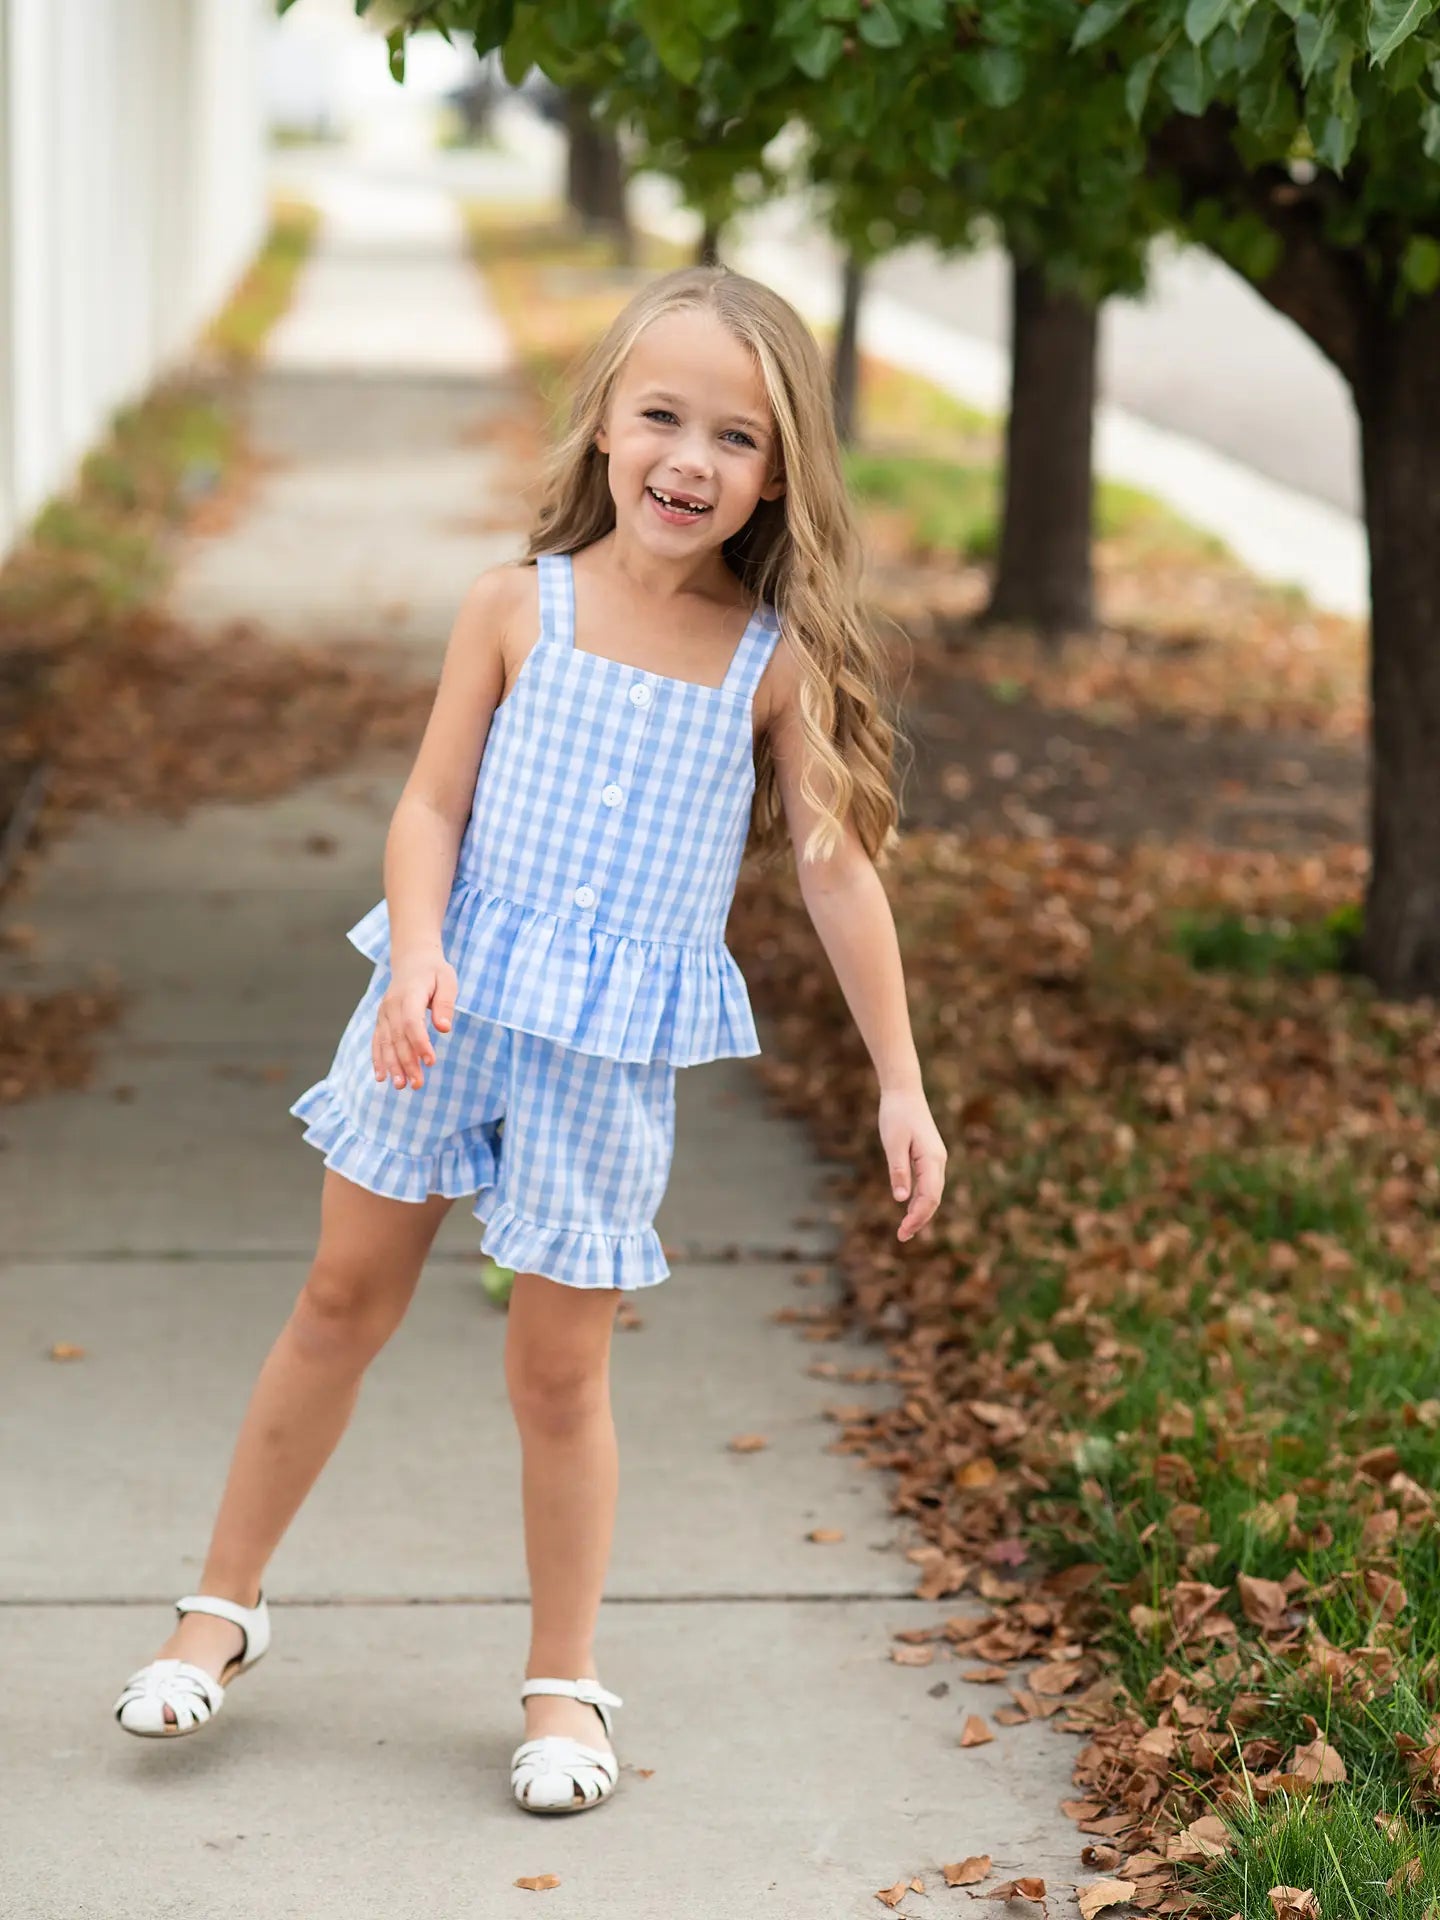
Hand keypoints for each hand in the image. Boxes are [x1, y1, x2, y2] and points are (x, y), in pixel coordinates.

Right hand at [373, 950, 457, 1090]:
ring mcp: (383, 1013)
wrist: (412, 960)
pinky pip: (377, 1041)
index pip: (412, 1022)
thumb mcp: (448, 981)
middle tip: (417, 1085)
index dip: (420, 1044)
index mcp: (410, 994)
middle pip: (398, 1037)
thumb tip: (444, 1028)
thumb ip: (445, 1004)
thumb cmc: (435, 972)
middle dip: (407, 1062)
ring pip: (385, 1042)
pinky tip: (381, 1077)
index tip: (431, 1062)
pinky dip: (378, 1059)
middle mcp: (392, 1005)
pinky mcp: (381, 1020)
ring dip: (392, 1065)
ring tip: (400, 1086)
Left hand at [878, 1087, 946, 1241]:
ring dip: (920, 1212)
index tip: (903, 1232)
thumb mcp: (893, 1143)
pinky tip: (909, 1208)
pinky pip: (927, 1184)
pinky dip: (919, 1199)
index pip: (929, 1197)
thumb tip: (900, 1199)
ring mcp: (935, 1159)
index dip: (917, 1218)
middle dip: (919, 1220)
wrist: (904, 1091)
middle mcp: (938, 1161)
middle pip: (933, 1199)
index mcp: (932, 1159)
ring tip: (905, 1229)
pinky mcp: (928, 1157)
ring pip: (932, 1193)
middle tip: (901, 1237)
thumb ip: (898, 1170)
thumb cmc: (896, 1114)